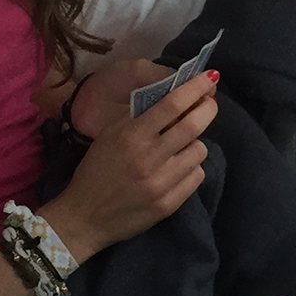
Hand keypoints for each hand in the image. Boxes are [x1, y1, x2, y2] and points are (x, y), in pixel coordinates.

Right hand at [42, 71, 218, 261]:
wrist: (85, 217)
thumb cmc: (96, 170)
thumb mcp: (108, 135)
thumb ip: (138, 116)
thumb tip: (171, 95)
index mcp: (131, 136)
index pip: (172, 105)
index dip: (195, 88)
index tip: (210, 77)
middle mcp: (149, 158)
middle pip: (193, 126)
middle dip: (207, 110)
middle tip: (209, 104)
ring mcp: (162, 183)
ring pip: (200, 151)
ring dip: (195, 143)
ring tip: (181, 146)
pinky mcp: (170, 204)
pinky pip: (196, 176)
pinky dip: (192, 168)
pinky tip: (177, 169)